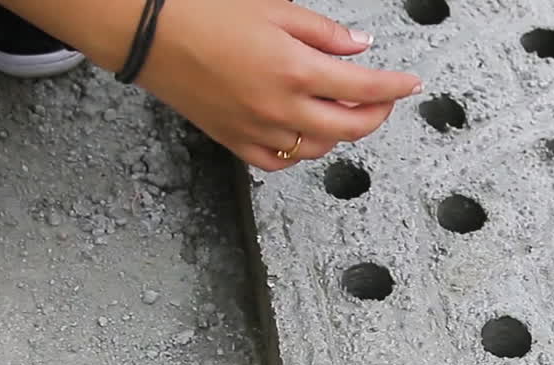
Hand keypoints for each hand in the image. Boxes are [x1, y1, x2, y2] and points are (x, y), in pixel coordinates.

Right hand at [133, 0, 420, 169]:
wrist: (143, 30)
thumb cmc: (201, 11)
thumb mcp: (273, 9)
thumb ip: (324, 33)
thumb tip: (360, 46)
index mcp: (296, 70)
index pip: (364, 88)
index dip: (395, 88)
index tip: (411, 84)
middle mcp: (281, 108)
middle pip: (349, 128)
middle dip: (375, 115)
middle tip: (383, 100)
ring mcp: (257, 130)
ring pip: (318, 148)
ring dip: (339, 132)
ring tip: (340, 108)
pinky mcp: (233, 140)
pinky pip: (280, 161)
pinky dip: (300, 151)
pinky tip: (303, 132)